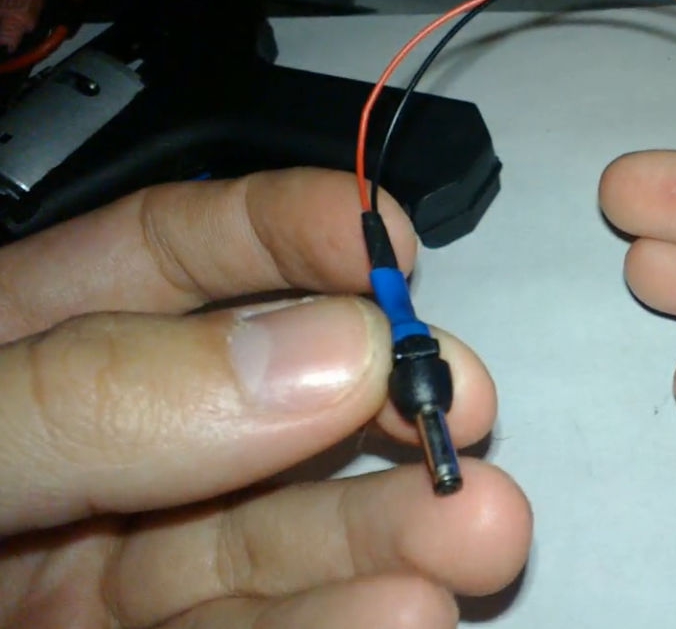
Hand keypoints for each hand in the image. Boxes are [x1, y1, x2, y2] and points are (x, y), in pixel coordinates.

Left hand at [0, 168, 531, 627]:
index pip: (160, 260)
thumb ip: (97, 393)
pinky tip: (404, 611)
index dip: (284, 234)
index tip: (389, 241)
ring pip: (271, 539)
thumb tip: (315, 352)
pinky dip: (336, 627)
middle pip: (257, 408)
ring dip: (390, 533)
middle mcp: (82, 456)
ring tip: (480, 531)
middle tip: (467, 405)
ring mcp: (104, 575)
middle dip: (378, 402)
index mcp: (13, 356)